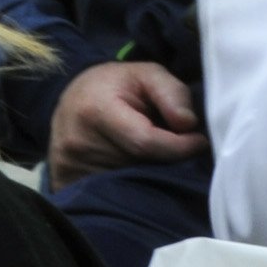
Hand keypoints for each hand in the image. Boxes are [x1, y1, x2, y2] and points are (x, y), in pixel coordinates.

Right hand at [48, 59, 204, 181]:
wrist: (71, 99)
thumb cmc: (115, 85)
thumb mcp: (146, 74)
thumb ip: (172, 93)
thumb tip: (189, 124)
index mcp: (95, 111)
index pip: (145, 142)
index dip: (180, 146)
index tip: (200, 142)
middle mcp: (77, 144)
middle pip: (139, 164)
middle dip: (167, 158)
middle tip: (177, 144)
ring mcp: (68, 168)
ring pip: (128, 182)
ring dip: (150, 170)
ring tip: (152, 150)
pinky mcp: (66, 183)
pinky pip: (110, 192)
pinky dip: (131, 183)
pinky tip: (134, 164)